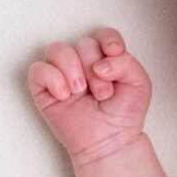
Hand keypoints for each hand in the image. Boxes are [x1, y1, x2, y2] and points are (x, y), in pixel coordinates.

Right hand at [28, 28, 150, 164]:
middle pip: (84, 45)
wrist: (110, 141)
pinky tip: (64, 95)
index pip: (103, 35)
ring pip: (57, 49)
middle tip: (103, 94)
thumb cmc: (122, 114)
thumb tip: (100, 63)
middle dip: (95, 70)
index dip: (108, 40)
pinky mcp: (44, 89)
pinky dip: (52, 79)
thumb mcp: (139, 84)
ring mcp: (62, 74)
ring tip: (81, 92)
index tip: (114, 53)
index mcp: (105, 58)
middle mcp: (83, 63)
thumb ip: (126, 62)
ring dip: (72, 71)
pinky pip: (38, 70)